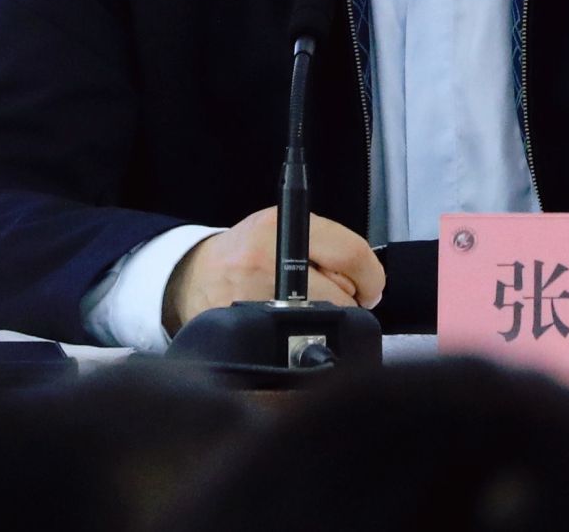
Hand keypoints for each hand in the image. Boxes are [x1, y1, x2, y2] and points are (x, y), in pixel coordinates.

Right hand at [163, 206, 384, 332]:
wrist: (196, 277)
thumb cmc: (248, 251)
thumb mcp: (284, 226)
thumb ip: (326, 242)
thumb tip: (371, 279)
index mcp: (281, 227)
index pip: (351, 253)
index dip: (372, 276)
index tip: (372, 286)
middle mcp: (267, 260)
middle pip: (343, 294)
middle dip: (349, 299)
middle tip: (330, 294)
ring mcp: (256, 297)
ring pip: (327, 322)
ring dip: (328, 320)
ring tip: (303, 306)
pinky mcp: (247, 329)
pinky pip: (300, 341)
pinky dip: (305, 338)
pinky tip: (288, 324)